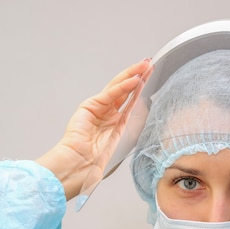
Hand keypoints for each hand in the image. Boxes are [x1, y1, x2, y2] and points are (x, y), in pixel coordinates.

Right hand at [37, 59, 152, 200]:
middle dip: (137, 75)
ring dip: (132, 75)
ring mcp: (98, 107)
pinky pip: (111, 94)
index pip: (128, 98)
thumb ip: (129, 126)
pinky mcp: (90, 106)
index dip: (139, 86)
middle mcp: (106, 111)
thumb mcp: (120, 140)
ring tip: (145, 66)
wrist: (79, 164)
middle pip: (124, 88)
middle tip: (149, 63)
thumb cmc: (95, 159)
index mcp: (113, 119)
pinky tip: (134, 80)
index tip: (150, 75)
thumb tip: (144, 115)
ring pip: (118, 87)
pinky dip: (123, 87)